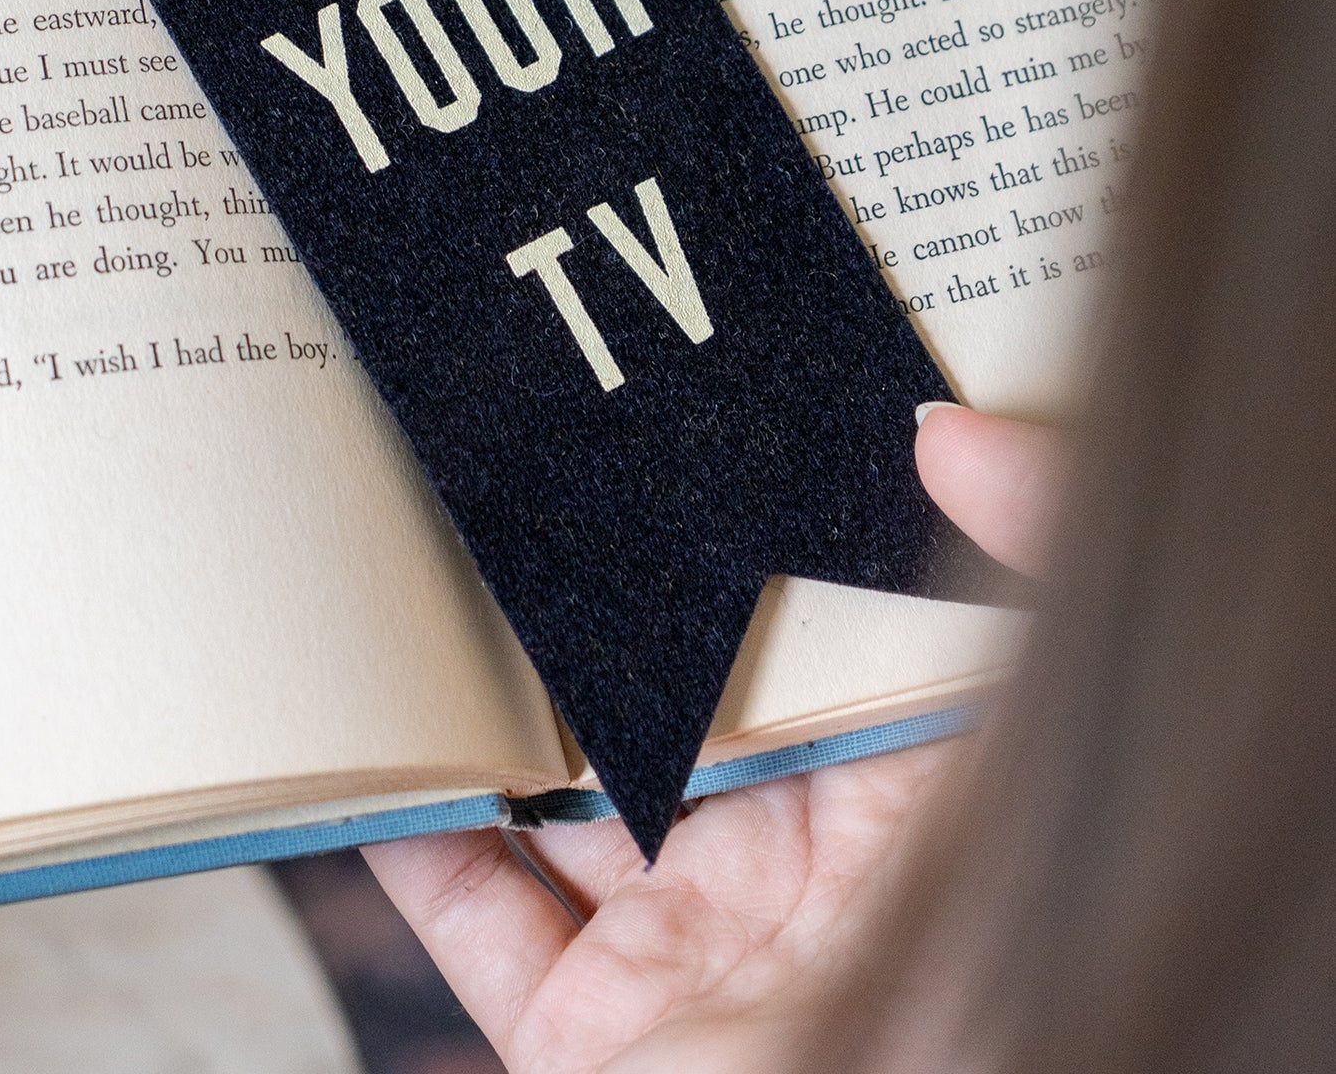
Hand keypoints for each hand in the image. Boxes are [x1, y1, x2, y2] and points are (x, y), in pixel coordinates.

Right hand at [364, 405, 1055, 1073]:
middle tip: (522, 478)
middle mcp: (788, 874)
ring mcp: (685, 956)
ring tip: (422, 579)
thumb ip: (1041, 577)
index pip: (821, 634)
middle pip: (665, 705)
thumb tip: (945, 427)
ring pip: (557, 802)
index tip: (683, 432)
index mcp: (903, 802)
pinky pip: (476, 919)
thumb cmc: (1024, 1000)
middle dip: (596, 608)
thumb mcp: (1064, 757)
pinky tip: (376, 740)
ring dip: (487, 709)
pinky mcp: (587, 1033)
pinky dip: (412, 836)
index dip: (758, 540)